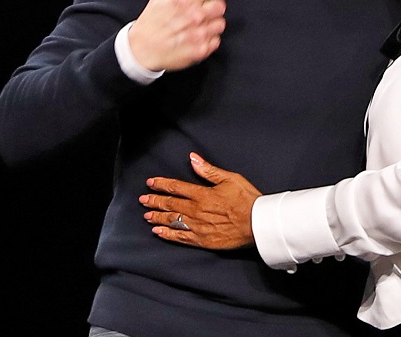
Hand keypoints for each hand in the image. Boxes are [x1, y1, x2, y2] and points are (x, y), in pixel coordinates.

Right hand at [128, 0, 241, 71]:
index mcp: (184, 1)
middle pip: (221, 6)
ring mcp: (199, 34)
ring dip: (212, 23)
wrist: (141, 51)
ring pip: (221, 23)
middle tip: (202, 10)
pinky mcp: (201, 50)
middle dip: (213, 6)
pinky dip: (209, 38)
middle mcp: (194, 16)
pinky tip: (195, 37)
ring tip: (196, 26)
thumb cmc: (150, 24)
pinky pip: (216, 40)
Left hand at [140, 152, 261, 248]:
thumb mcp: (230, 178)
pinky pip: (180, 236)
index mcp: (202, 194)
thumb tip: (193, 159)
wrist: (257, 223)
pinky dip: (167, 234)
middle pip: (170, 204)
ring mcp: (198, 226)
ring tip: (147, 215)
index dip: (161, 184)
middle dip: (154, 201)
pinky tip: (159, 232)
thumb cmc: (247, 200)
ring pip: (172, 220)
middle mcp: (196, 210)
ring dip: (157, 217)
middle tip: (143, 200)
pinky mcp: (202, 240)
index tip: (151, 183)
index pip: (176, 187)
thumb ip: (209, 170)